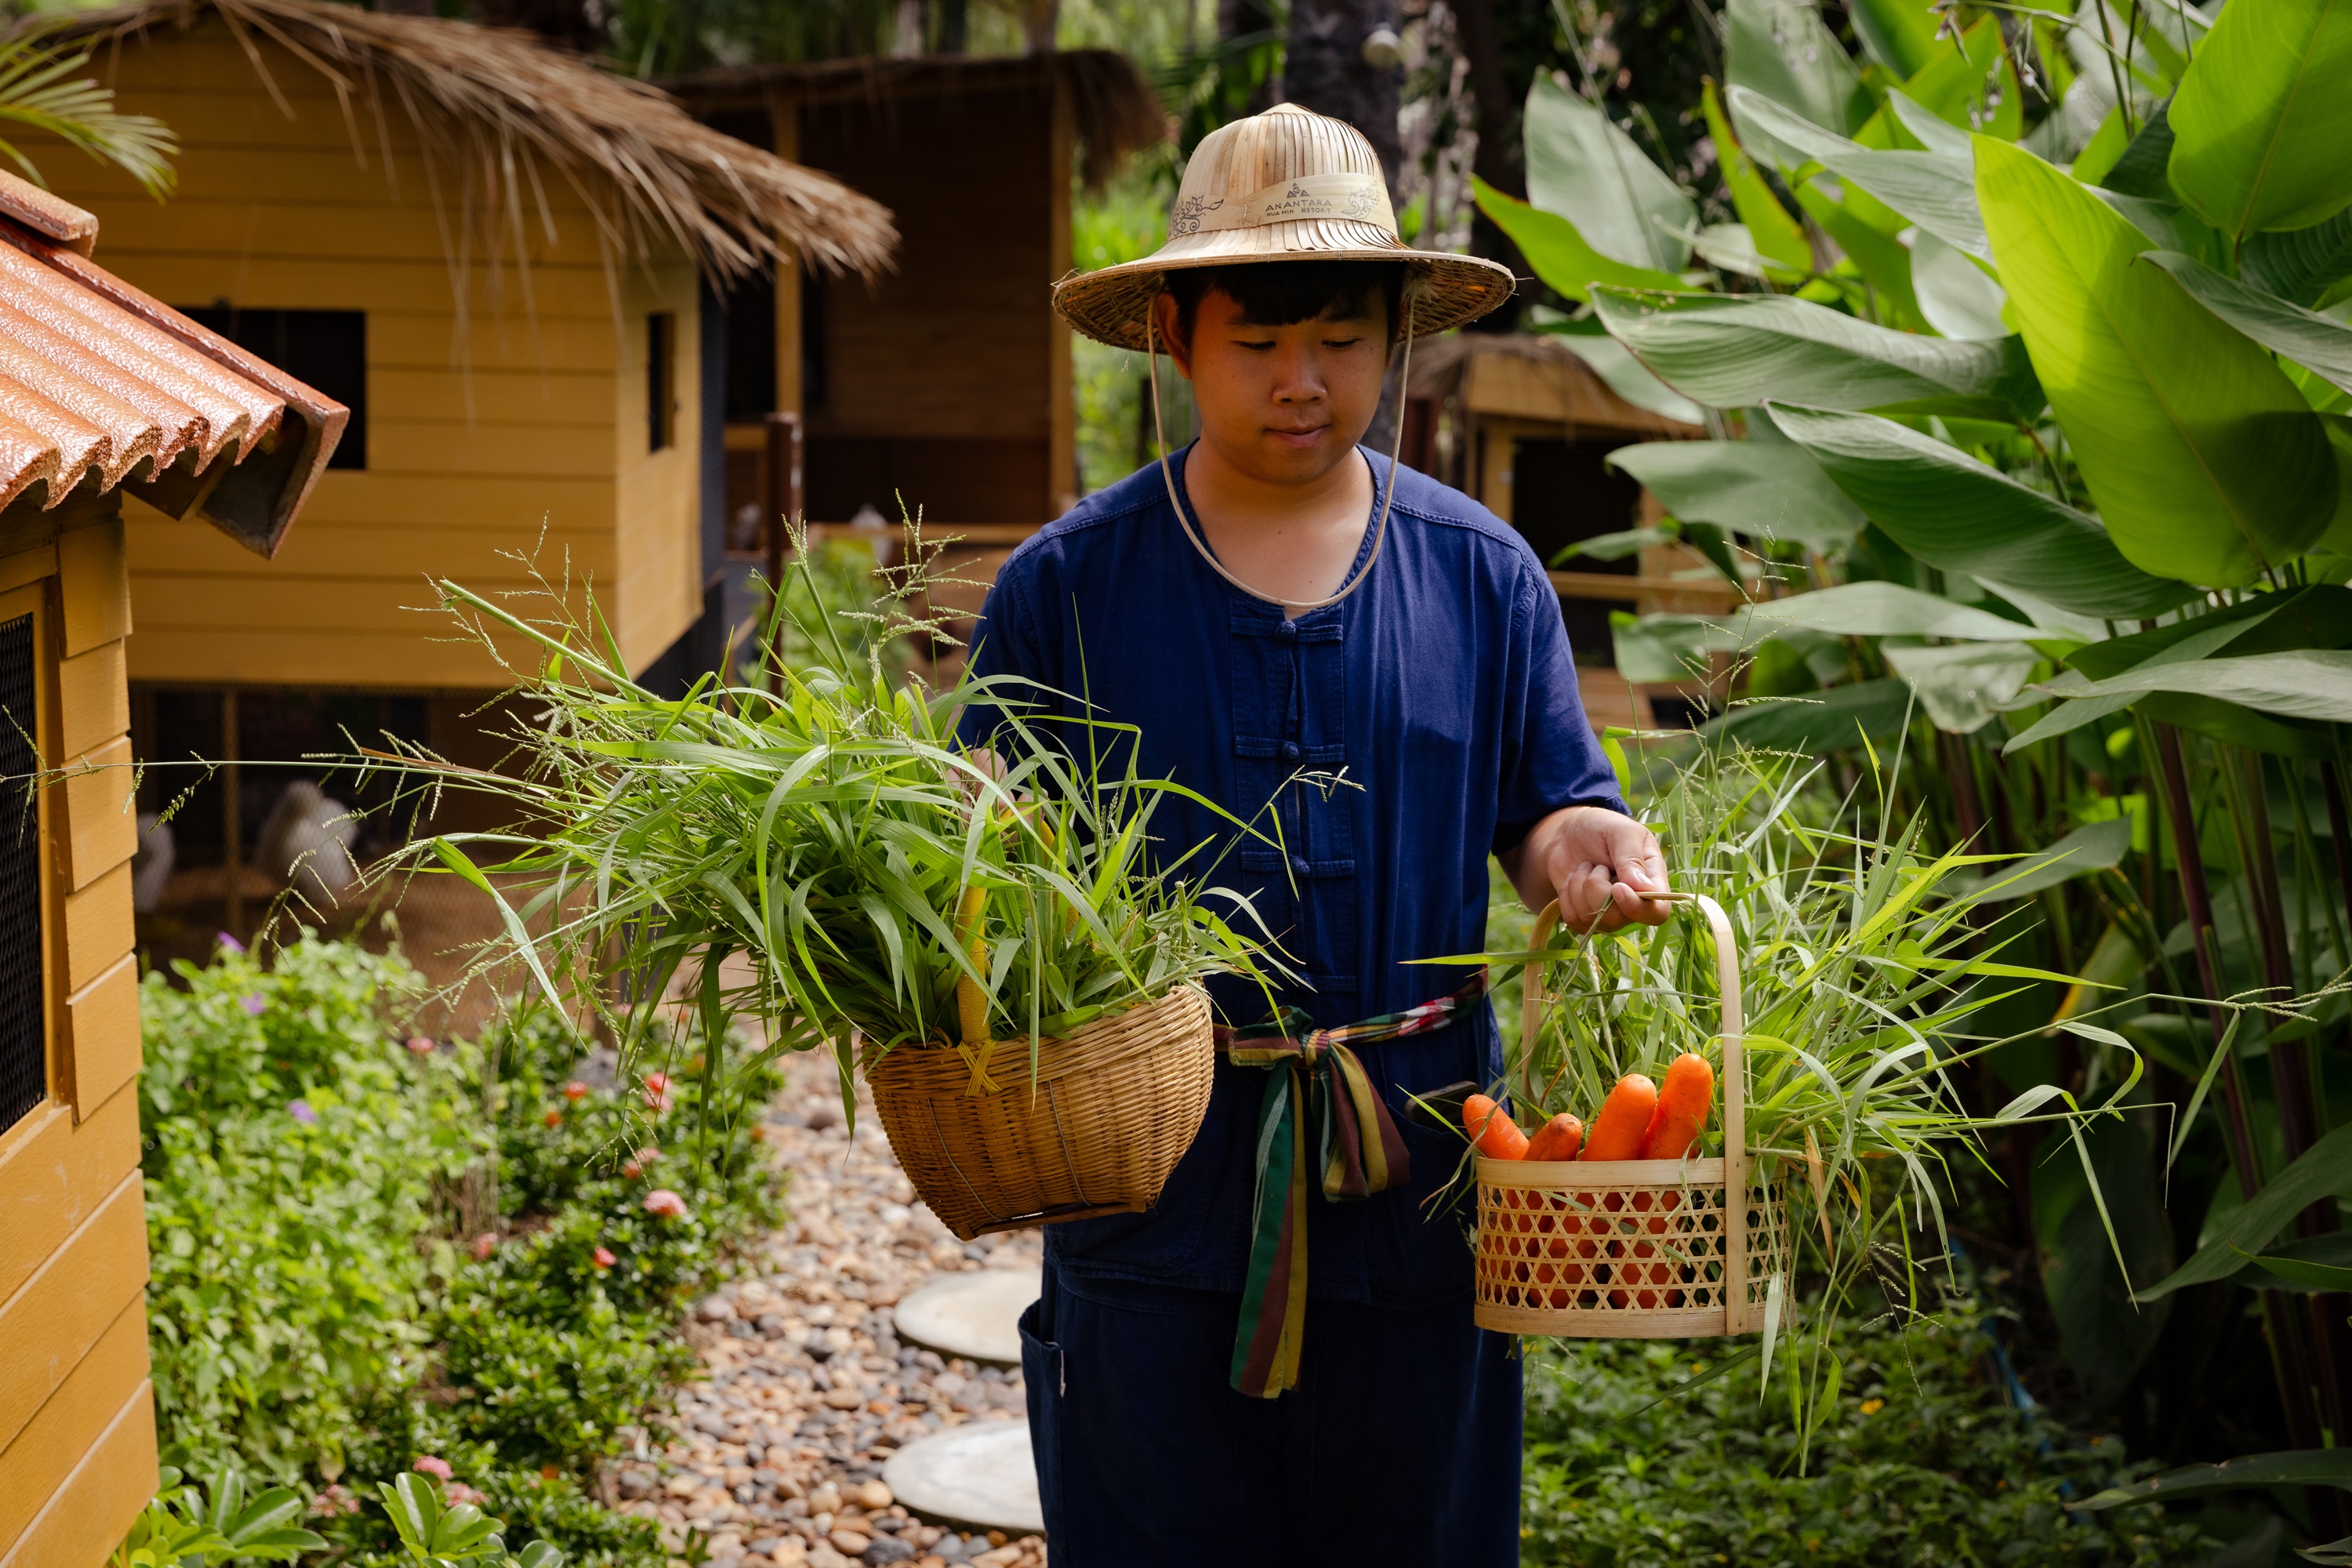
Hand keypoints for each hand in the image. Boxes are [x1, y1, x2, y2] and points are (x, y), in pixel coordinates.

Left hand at [1507, 804, 1670, 932]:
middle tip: (1596, 865)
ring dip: (1579, 888)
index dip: (1637, 908)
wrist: (1570, 832)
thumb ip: (1631, 857)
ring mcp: (1609, 913)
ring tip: (1585, 867)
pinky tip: (1573, 879)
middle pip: (1618, 918)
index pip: (1657, 912)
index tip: (1616, 887)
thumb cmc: (1601, 827)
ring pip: (1593, 921)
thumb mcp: (1620, 831)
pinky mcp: (1586, 917)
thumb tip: (1644, 888)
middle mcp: (1634, 902)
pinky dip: (1567, 897)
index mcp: (1652, 880)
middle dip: (1597, 889)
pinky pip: (1574, 921)